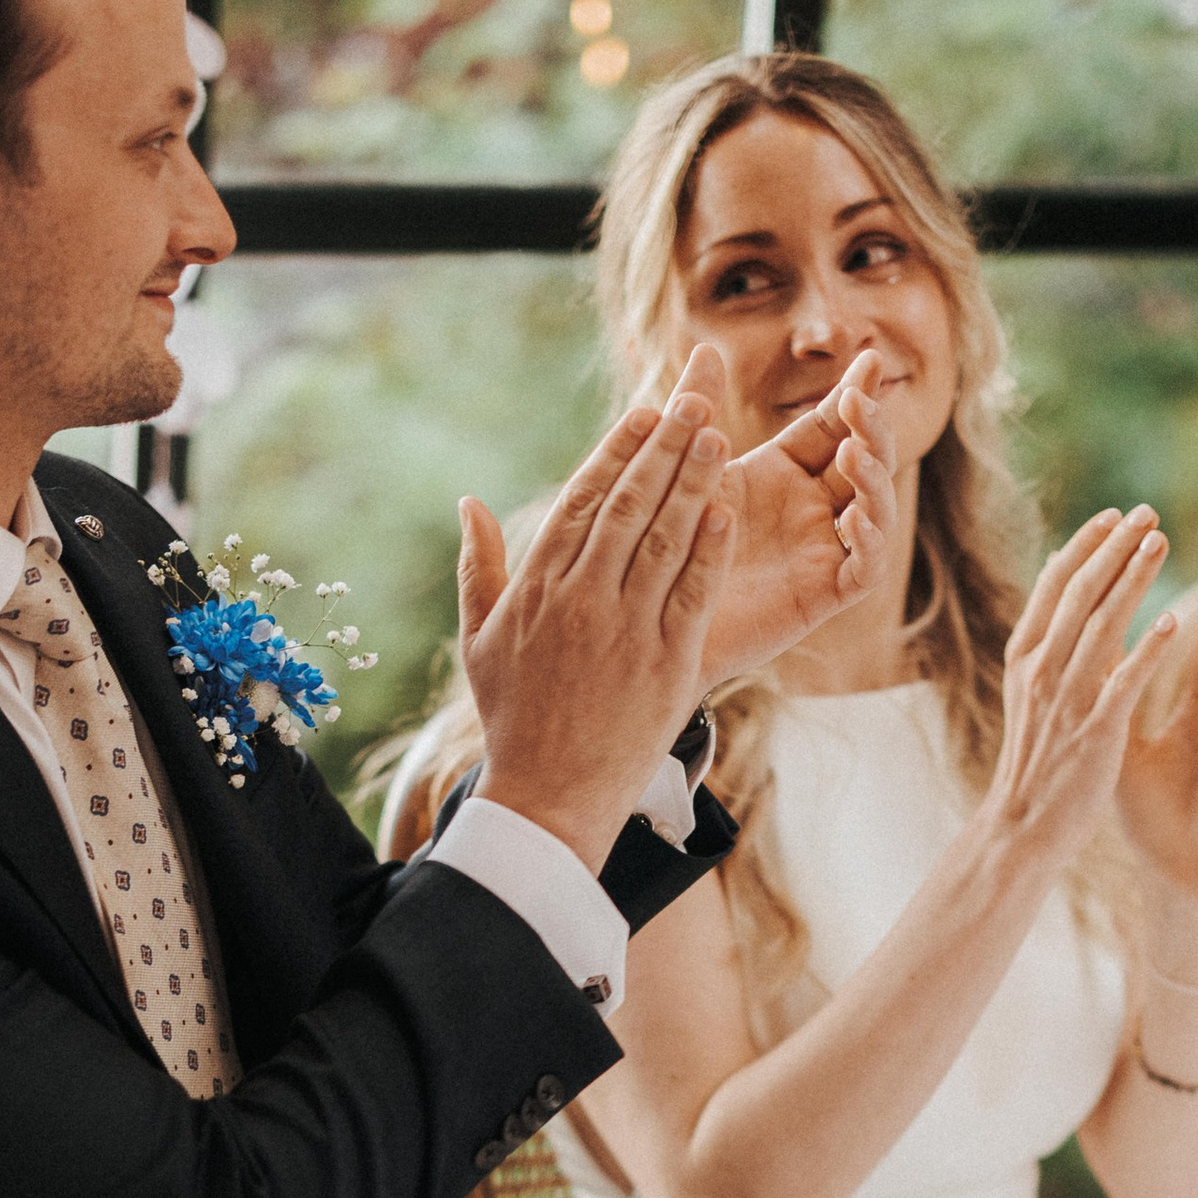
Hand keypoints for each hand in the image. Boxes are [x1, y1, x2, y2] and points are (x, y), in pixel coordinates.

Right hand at [457, 386, 734, 865]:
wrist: (547, 799)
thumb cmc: (514, 721)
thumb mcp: (480, 642)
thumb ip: (479, 567)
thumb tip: (468, 502)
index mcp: (537, 588)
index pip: (581, 500)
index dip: (618, 451)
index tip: (646, 412)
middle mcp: (580, 600)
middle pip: (627, 504)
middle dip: (664, 447)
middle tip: (694, 399)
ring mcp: (624, 631)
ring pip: (664, 538)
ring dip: (693, 481)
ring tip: (718, 434)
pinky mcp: (665, 664)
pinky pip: (692, 592)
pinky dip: (710, 549)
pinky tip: (728, 507)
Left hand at [694, 345, 897, 684]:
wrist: (650, 616)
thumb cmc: (662, 541)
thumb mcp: (683, 468)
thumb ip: (696, 411)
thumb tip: (705, 347)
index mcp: (786, 471)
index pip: (833, 423)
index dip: (854, 393)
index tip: (868, 358)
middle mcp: (813, 508)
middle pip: (866, 459)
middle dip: (871, 428)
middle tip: (857, 403)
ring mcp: (823, 551)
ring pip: (878, 509)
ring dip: (875, 478)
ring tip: (854, 453)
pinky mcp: (824, 596)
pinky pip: (867, 568)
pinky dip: (871, 541)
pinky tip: (853, 516)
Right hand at [979, 506, 1175, 873]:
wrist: (1021, 828)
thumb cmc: (1035, 762)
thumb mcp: (1033, 693)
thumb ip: (1049, 642)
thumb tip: (1062, 583)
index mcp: (1026, 658)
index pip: (1056, 585)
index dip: (1086, 545)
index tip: (1116, 516)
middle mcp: (1043, 671)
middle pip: (1081, 593)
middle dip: (1115, 547)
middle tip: (1149, 513)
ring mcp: (1067, 700)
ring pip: (1102, 626)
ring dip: (1134, 580)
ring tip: (1162, 542)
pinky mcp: (1095, 733)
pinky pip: (1124, 683)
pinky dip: (1148, 651)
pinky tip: (1175, 622)